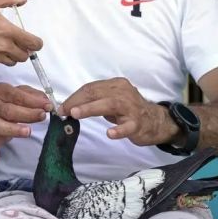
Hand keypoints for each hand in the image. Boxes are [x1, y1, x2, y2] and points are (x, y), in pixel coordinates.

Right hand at [0, 0, 42, 66]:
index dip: (37, 43)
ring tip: (5, 46)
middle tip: (18, 43)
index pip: (34, 43)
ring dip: (13, 55)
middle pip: (25, 56)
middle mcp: (4, 46)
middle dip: (25, 50)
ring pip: (14, 62)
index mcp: (8, 31)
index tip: (34, 42)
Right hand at [0, 83, 52, 162]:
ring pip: (1, 126)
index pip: (17, 95)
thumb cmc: (11, 98)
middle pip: (10, 111)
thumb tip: (46, 101)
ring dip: (14, 130)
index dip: (33, 101)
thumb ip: (34, 95)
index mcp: (1, 91)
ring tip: (28, 132)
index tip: (47, 105)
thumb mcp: (21, 90)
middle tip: (42, 116)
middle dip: (28, 114)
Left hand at [58, 78, 177, 144]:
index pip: (91, 88)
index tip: (62, 107)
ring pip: (110, 105)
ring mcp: (131, 107)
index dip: (74, 97)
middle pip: (97, 93)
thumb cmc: (128, 110)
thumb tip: (69, 107)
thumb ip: (94, 101)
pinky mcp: (138, 123)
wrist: (155, 121)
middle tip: (64, 111)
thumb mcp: (111, 101)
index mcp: (115, 85)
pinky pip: (128, 126)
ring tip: (76, 114)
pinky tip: (109, 133)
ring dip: (90, 109)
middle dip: (78, 102)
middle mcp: (123, 92)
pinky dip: (119, 129)